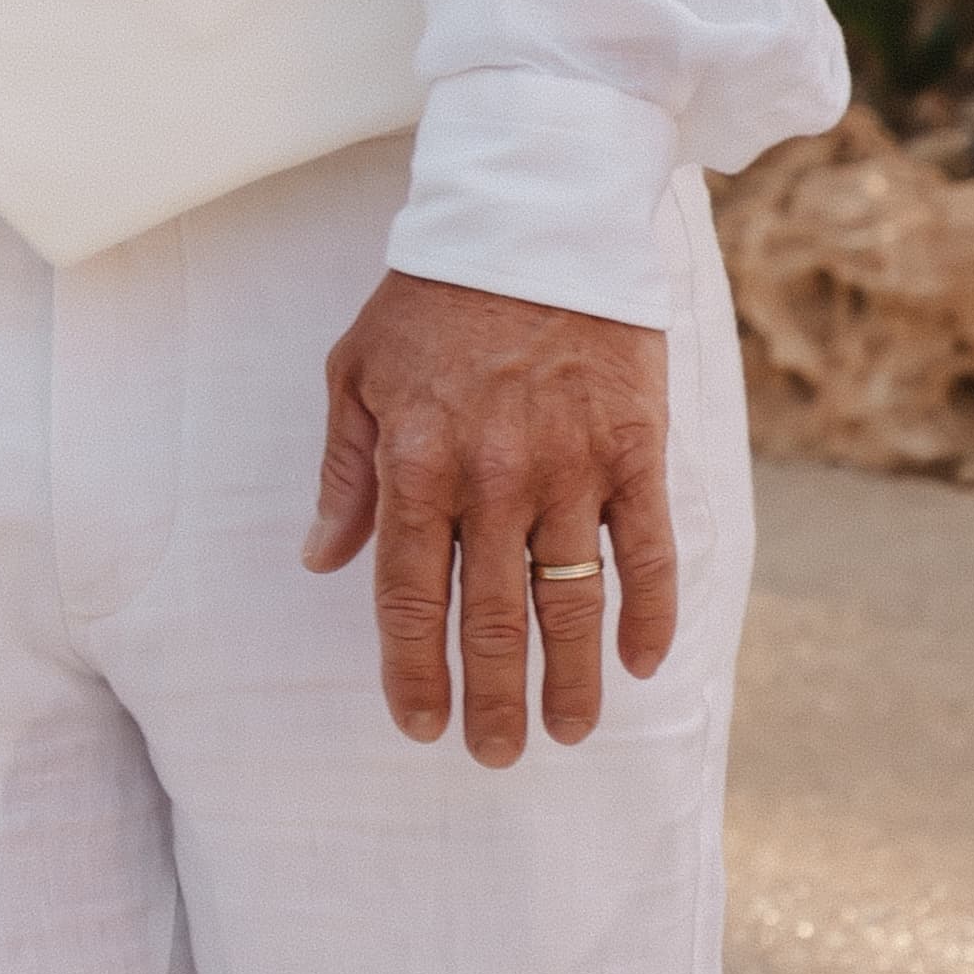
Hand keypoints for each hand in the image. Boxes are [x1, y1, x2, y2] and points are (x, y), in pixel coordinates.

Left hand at [303, 271, 674, 765]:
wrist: (533, 217)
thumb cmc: (432, 297)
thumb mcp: (356, 370)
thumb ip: (345, 472)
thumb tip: (323, 560)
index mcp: (417, 463)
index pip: (412, 596)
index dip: (414, 671)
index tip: (420, 725)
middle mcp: (494, 479)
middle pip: (493, 618)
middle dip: (492, 699)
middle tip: (494, 756)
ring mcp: (571, 468)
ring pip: (571, 601)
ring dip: (568, 679)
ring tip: (565, 733)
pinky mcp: (635, 450)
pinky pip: (648, 551)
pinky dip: (649, 614)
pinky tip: (640, 664)